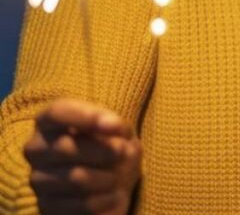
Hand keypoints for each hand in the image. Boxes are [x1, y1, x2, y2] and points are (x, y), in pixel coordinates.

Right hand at [24, 99, 140, 214]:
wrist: (111, 182)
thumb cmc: (112, 146)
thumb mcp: (118, 130)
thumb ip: (114, 124)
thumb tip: (111, 126)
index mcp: (49, 122)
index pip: (56, 112)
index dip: (85, 117)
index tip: (115, 125)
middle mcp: (36, 149)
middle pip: (66, 148)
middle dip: (104, 151)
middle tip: (124, 153)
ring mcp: (37, 179)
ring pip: (75, 177)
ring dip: (109, 176)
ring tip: (120, 175)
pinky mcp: (46, 206)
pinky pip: (81, 204)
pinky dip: (107, 199)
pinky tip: (116, 194)